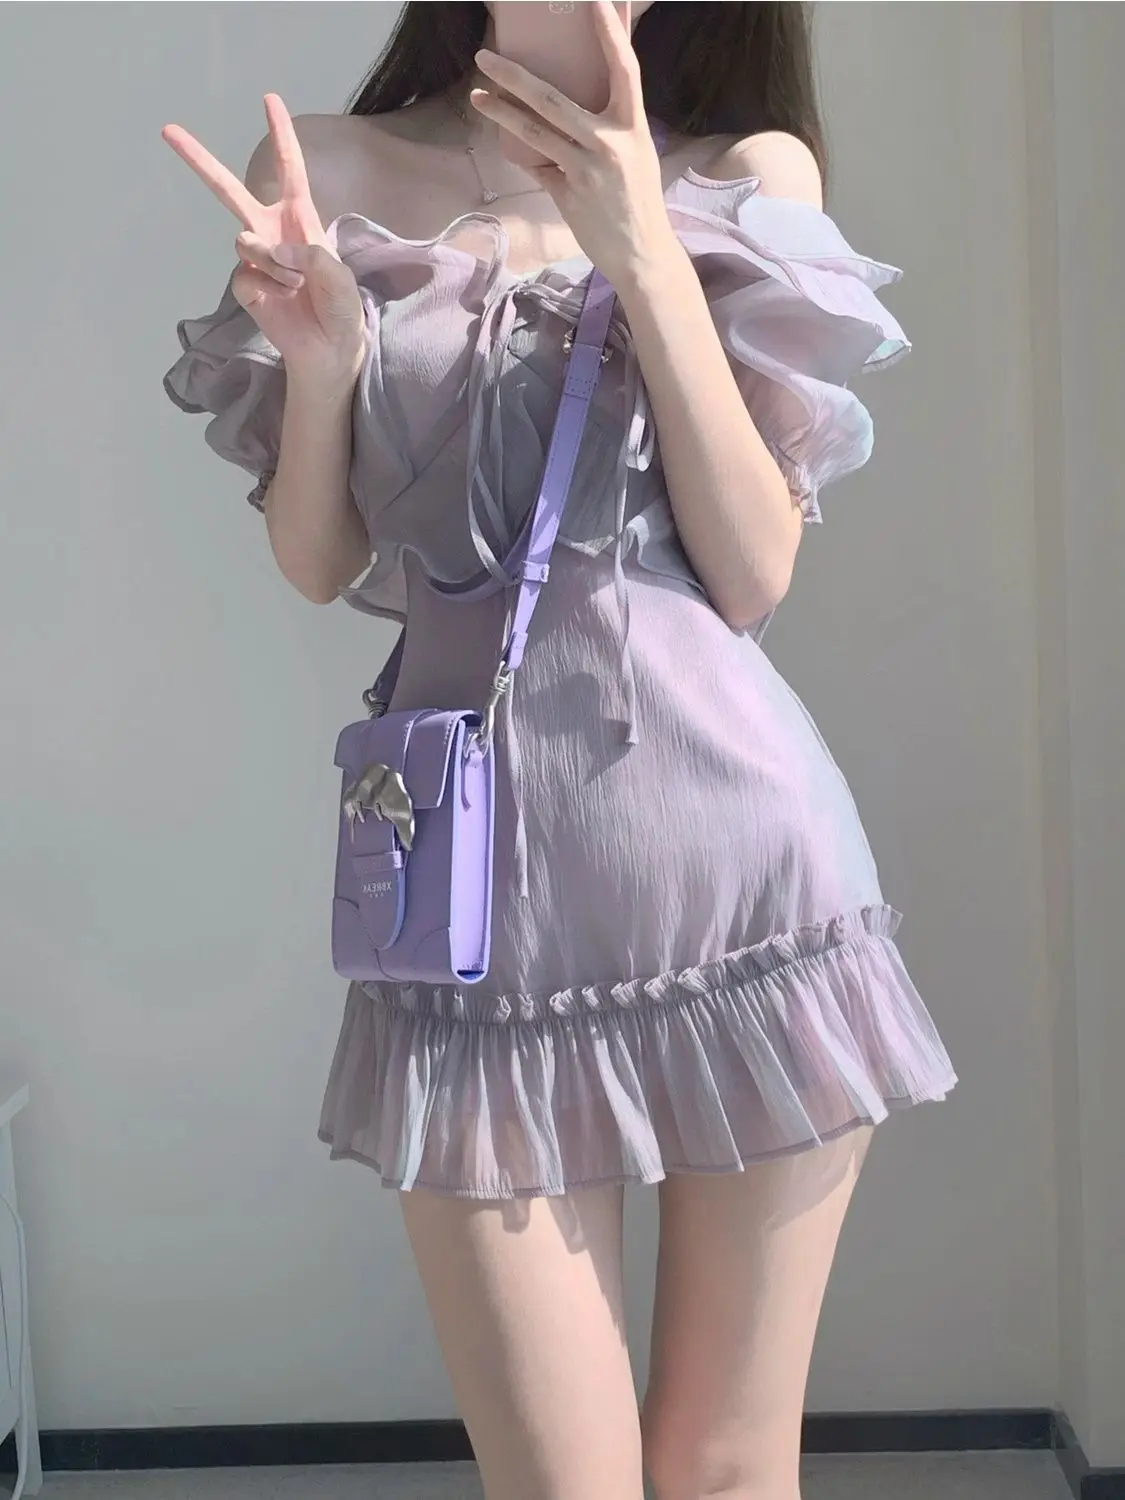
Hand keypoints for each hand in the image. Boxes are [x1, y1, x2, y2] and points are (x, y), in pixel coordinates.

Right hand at [162, 95, 365, 386]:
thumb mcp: (340, 278)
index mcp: (300, 219)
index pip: (290, 169)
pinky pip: (246, 275)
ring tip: (297, 286)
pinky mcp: (245, 285)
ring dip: (274, 263)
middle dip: (198, 160)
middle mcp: (271, 231)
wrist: (328, 350)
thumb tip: (274, 250)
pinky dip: (268, 287)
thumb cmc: (341, 311)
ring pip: (246, 242)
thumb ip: (313, 257)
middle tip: (167, 129)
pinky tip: (284, 300)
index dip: (281, 135)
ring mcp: (255, 257)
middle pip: (228, 189)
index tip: (269, 99)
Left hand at [469, 0, 678, 287]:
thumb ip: (612, 122)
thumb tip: (583, 93)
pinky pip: (537, 165)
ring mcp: (586, 170)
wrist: (642, 253)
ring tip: (476, 95)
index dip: (609, 32)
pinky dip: (522, 153)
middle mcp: (609, 143)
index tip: (594, 0)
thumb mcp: (636, 152)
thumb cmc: (638, 199)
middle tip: (485, 56)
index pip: (624, 68)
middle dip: (514, 76)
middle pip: (553, 99)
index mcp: (633, 126)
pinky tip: (504, 140)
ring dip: (501, 112)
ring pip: (534, 133)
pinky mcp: (568, 194)